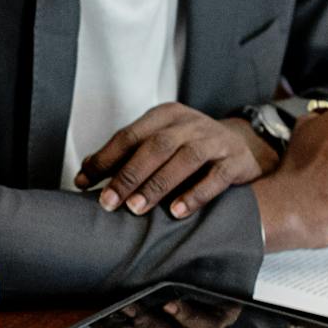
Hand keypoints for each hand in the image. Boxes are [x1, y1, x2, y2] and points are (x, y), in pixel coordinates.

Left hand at [76, 104, 273, 217]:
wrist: (244, 144)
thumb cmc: (190, 147)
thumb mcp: (159, 142)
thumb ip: (127, 155)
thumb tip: (84, 172)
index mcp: (165, 116)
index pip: (129, 135)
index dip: (104, 158)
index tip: (83, 182)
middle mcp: (190, 124)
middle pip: (155, 146)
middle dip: (128, 175)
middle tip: (108, 202)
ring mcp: (215, 140)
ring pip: (185, 159)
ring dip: (158, 184)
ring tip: (136, 208)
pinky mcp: (236, 160)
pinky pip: (217, 177)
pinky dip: (196, 194)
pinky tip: (177, 212)